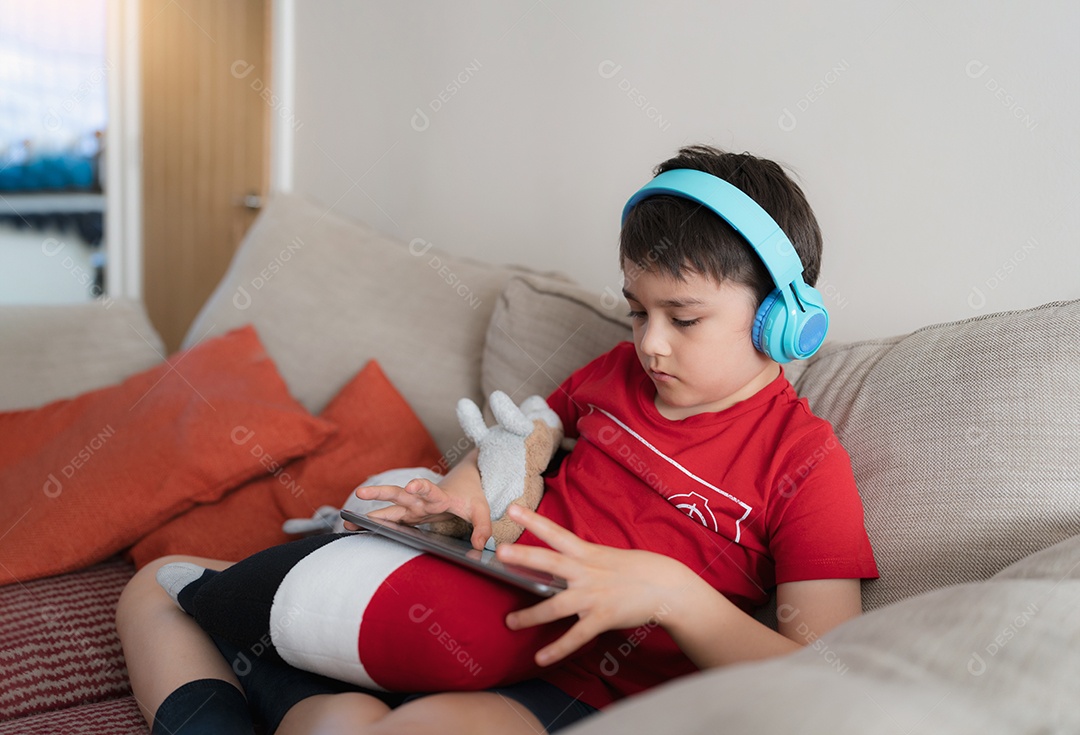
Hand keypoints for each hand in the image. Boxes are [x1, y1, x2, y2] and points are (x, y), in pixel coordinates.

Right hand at [347, 477, 492, 549]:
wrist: (463, 482)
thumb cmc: (471, 495)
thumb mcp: (481, 510)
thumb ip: (482, 527)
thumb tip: (478, 547)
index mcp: (439, 496)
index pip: (429, 489)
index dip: (421, 487)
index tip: (411, 485)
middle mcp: (420, 500)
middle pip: (398, 494)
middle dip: (380, 493)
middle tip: (360, 492)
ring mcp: (412, 507)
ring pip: (388, 506)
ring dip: (370, 511)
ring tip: (347, 519)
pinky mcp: (408, 514)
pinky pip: (388, 518)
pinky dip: (373, 523)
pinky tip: (355, 529)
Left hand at [498, 504, 700, 666]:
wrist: (667, 586)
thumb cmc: (636, 569)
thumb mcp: (606, 556)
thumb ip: (582, 559)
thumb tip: (559, 562)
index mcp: (586, 553)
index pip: (555, 532)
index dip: (533, 520)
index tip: (510, 508)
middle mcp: (586, 571)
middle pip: (550, 561)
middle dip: (524, 556)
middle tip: (500, 551)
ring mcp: (594, 595)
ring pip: (556, 605)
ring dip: (531, 615)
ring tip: (510, 622)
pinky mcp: (602, 617)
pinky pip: (576, 636)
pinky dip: (558, 649)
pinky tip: (541, 658)